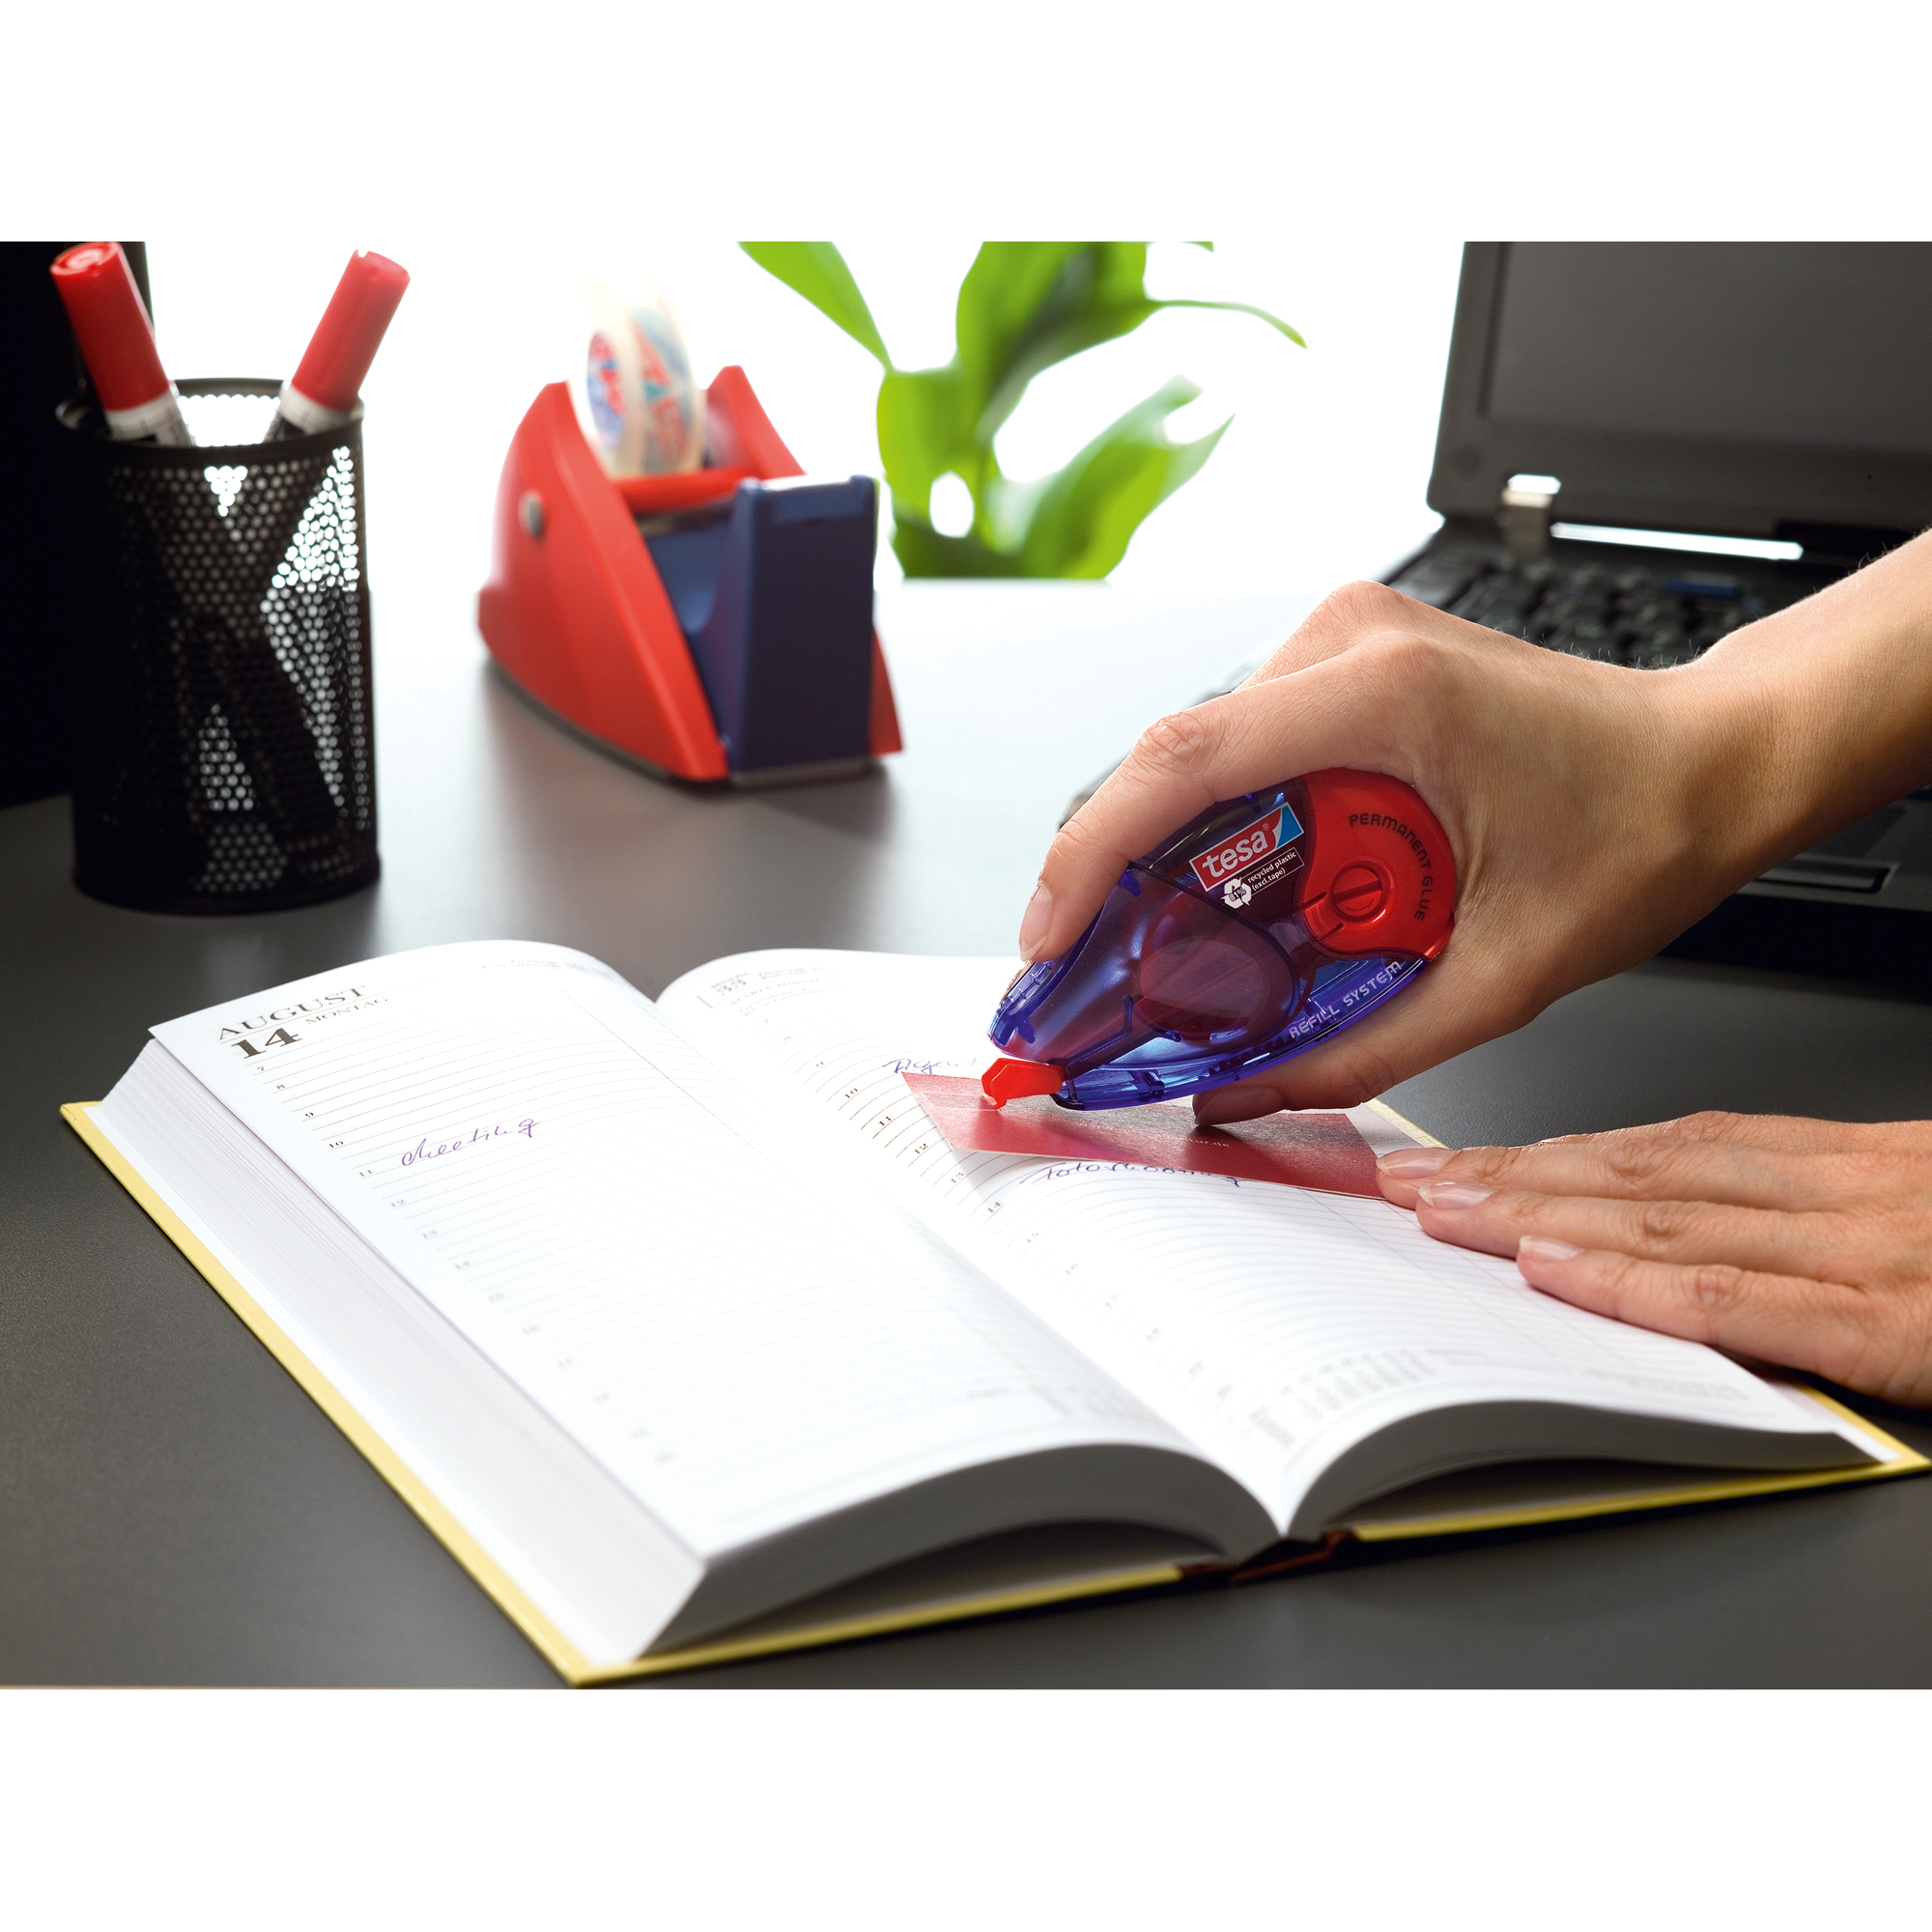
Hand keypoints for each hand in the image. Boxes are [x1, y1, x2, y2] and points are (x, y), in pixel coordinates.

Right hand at [1018, 581, 1779, 1118]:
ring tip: (1155, 955)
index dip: (1089, 857)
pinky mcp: (1346, 661)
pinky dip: (1213, 825)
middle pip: (1170, 762)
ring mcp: (1344, 640)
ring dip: (1163, 853)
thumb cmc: (1638, 827)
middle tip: (1088, 979)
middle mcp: (1350, 643)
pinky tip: (1222, 898)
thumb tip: (1246, 1092)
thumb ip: (1359, 1049)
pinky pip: (1241, 744)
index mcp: (1387, 696)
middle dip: (1111, 876)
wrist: (1707, 759)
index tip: (1052, 941)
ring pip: (1197, 754)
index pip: (1183, 764)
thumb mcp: (1502, 975)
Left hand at [1376, 1112, 1931, 1406]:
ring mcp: (1880, 1251)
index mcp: (1860, 1164)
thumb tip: (1702, 1224)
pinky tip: (1559, 1271)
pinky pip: (1751, 1300)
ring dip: (1536, 1214)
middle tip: (1399, 1183)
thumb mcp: (1930, 1208)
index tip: (1461, 1158)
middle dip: (1509, 1179)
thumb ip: (1823, 1218)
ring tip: (1435, 1213)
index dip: (1553, 1151)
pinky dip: (1644, 1282)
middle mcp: (1855, 1192)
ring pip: (1672, 1219)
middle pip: (1644, 1174)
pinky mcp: (1911, 1321)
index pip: (1672, 1146)